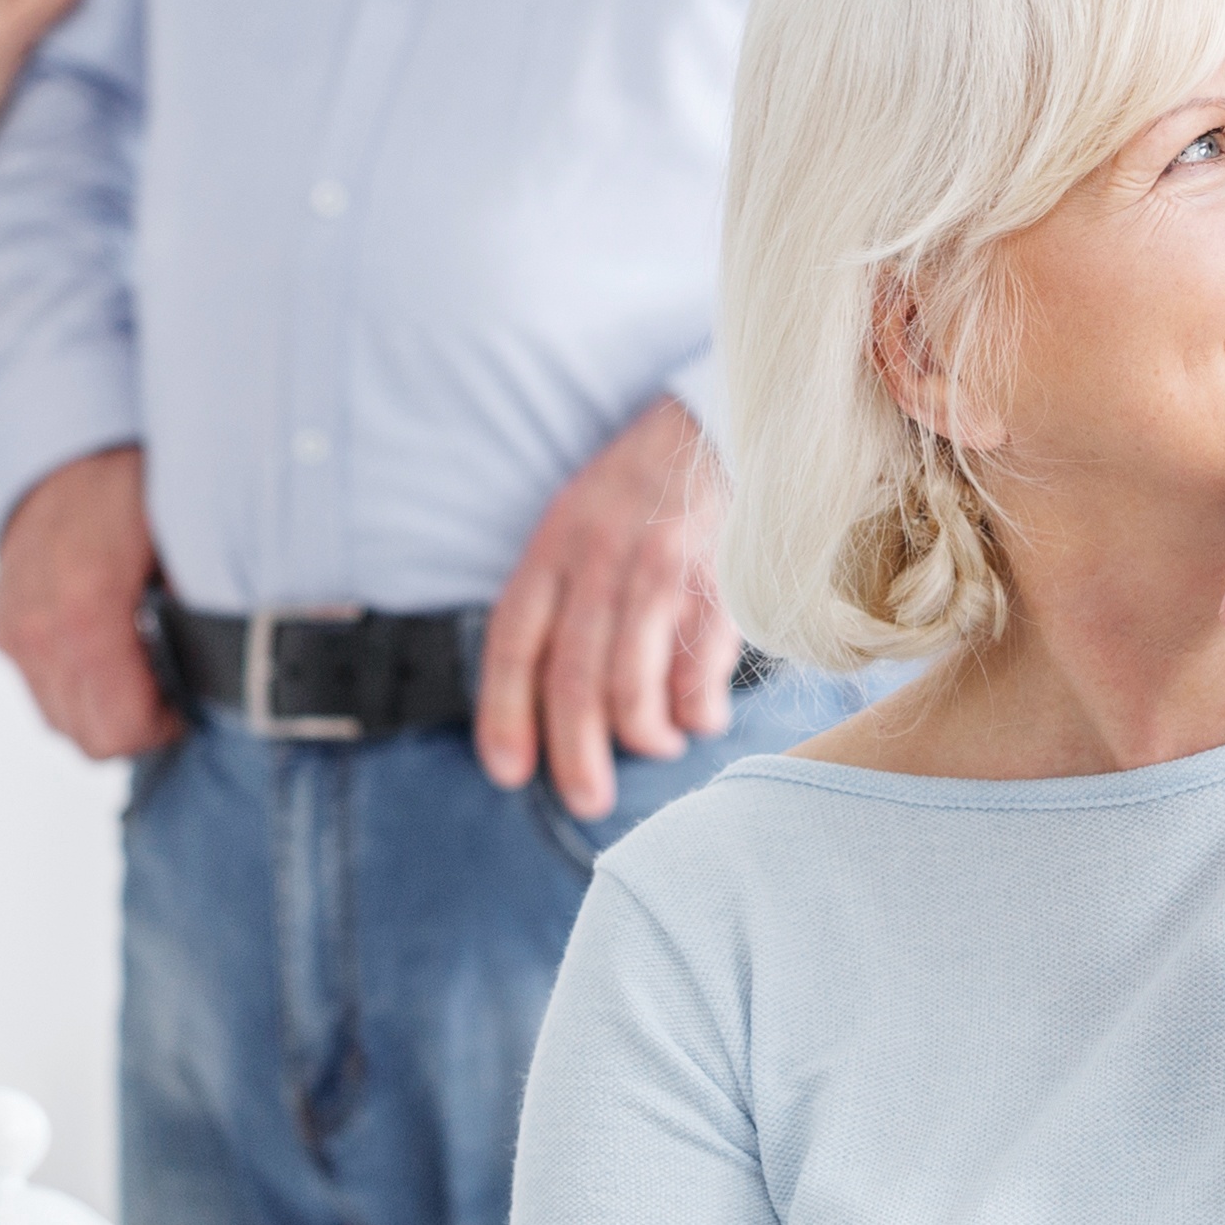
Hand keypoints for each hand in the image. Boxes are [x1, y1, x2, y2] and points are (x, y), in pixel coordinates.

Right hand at [0, 445, 175, 759]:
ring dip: (101, 705)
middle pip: (86, 735)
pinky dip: (73, 680)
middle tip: (168, 689)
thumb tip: (226, 668)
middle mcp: (37, 626)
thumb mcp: (187, 544)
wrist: (72, 440)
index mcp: (86, 608)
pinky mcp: (0, 624)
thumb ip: (198, 616)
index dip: (161, 728)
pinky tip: (106, 646)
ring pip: (59, 717)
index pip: (118, 729)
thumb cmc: (133, 482)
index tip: (186, 706)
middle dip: (134, 721)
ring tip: (139, 665)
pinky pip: (39, 684)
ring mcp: (12, 627)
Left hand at [475, 393, 734, 820]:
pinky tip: (699, 717)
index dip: (504, 713)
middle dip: (576, 752)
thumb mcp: (574, 527)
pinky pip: (703, 660)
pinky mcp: (720, 575)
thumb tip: (548, 706)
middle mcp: (598, 557)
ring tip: (655, 747)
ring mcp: (661, 565)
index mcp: (551, 546)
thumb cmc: (635, 495)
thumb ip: (557, 601)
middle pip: (572, 675)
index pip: (513, 641)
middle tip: (587, 800)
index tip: (507, 773)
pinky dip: (699, 704)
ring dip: (642, 732)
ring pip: (633, 675)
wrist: (715, 424)